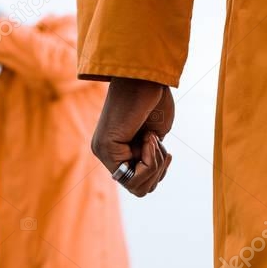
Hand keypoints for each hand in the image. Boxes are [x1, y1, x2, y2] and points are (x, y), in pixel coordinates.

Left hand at [91, 78, 174, 196]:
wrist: (147, 77)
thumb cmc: (154, 102)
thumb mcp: (156, 140)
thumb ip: (149, 161)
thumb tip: (149, 184)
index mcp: (118, 153)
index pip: (141, 185)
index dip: (158, 172)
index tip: (162, 149)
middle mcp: (107, 155)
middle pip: (140, 190)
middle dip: (157, 171)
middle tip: (157, 144)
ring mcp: (103, 153)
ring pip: (138, 188)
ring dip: (155, 164)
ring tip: (152, 137)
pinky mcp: (106, 149)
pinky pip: (134, 176)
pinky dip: (150, 159)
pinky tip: (148, 136)